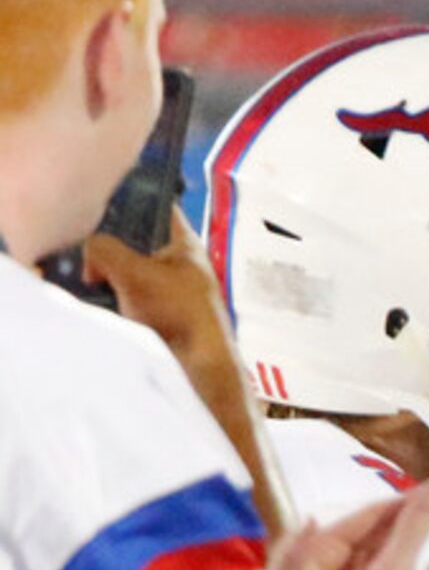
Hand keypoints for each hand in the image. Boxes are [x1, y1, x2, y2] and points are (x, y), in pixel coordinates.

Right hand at [80, 211, 232, 381]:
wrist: (199, 369)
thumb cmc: (182, 316)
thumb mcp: (135, 273)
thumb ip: (104, 249)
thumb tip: (90, 255)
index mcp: (182, 243)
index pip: (154, 206)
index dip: (128, 199)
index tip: (98, 201)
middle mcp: (176, 263)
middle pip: (132, 239)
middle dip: (107, 244)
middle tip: (88, 253)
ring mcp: (166, 289)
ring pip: (125, 269)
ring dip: (105, 274)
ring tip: (91, 280)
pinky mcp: (157, 314)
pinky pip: (125, 296)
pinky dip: (110, 297)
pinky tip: (99, 302)